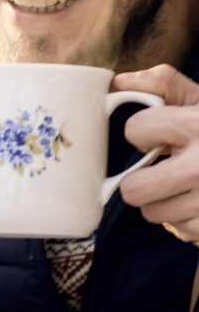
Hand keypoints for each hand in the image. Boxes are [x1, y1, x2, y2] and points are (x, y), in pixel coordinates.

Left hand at [113, 64, 198, 241]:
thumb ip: (164, 85)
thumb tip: (119, 82)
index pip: (134, 130)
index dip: (145, 131)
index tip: (162, 133)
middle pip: (133, 190)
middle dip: (143, 179)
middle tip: (162, 169)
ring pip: (153, 213)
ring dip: (166, 200)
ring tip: (191, 184)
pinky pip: (180, 229)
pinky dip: (189, 217)